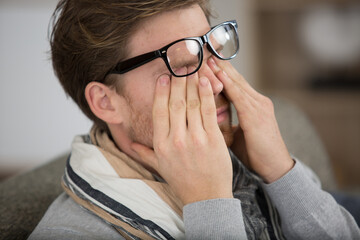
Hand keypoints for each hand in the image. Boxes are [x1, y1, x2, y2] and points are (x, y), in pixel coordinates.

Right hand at [131, 68, 232, 204]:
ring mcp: (195, 139)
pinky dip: (206, 94)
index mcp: (161, 145)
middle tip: (180, 64)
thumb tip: (129, 144)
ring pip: (192, 104)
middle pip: (175, 103)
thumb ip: (144, 153)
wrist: (206, 197)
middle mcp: (176, 140)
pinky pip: (208, 111)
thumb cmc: (183, 182)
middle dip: (177, 81)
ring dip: (192, 83)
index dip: (161, 92)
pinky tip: (206, 81)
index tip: (163, 77)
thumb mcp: (160, 167)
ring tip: (193, 67)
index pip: (159, 111)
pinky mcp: (213, 139)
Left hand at [208, 57, 293, 182]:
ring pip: (235, 84)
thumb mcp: (236, 134)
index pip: (233, 84)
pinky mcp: (257, 115)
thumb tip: (206, 117)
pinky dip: (227, 84)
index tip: (204, 61)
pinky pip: (239, 96)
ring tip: (206, 57)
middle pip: (234, 79)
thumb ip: (224, 122)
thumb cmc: (255, 153)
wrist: (275, 169)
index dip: (219, 72)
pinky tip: (217, 75)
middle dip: (218, 65)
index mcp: (253, 105)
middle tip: (203, 51)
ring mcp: (259, 106)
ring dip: (220, 70)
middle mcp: (258, 101)